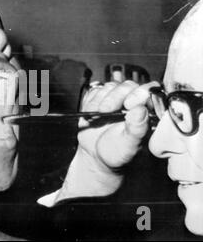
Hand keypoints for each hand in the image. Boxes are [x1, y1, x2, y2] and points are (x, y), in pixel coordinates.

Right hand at [53, 80, 158, 201]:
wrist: (95, 156)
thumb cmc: (117, 153)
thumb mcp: (129, 145)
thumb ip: (137, 128)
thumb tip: (141, 109)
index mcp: (147, 111)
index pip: (149, 91)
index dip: (139, 93)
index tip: (128, 105)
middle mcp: (133, 102)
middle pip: (127, 86)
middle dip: (115, 97)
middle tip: (106, 111)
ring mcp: (115, 99)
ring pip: (110, 87)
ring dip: (101, 100)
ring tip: (97, 116)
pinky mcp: (99, 98)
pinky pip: (95, 91)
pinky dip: (91, 102)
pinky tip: (92, 114)